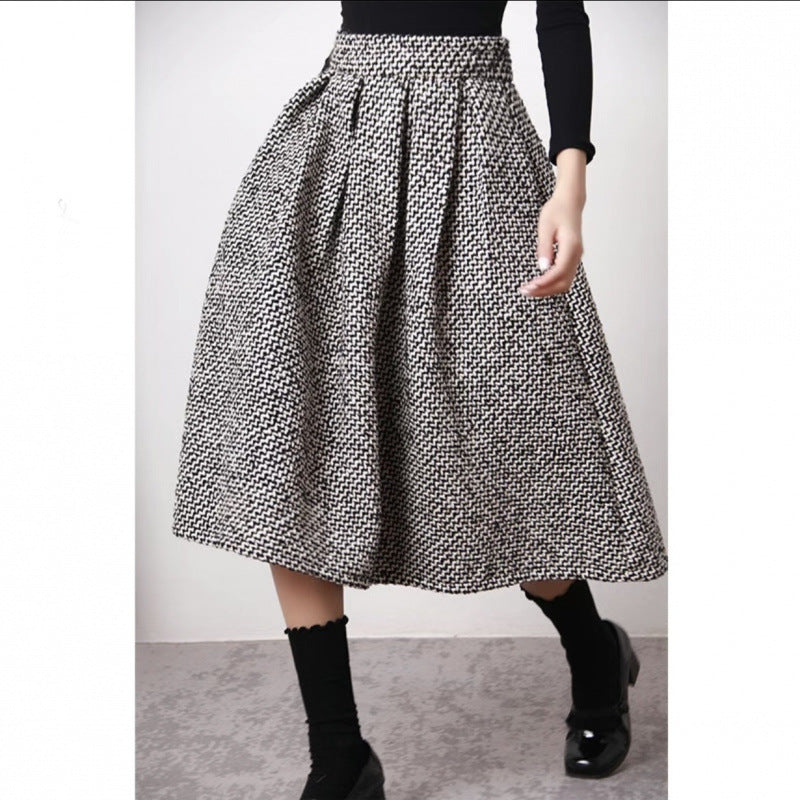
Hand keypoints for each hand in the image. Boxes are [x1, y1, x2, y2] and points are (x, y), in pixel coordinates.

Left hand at [519, 150, 586, 297]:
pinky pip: (564, 277)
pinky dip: (552, 284)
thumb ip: (544, 247)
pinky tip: (538, 284)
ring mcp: (576, 257)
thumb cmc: (556, 211)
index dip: (544, 283)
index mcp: (571, 247)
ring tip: (529, 289)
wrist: (569, 202)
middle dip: (544, 290)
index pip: (559, 272)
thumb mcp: (545, 227)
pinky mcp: (572, 258)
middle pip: (563, 283)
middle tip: (525, 291)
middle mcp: (577, 255)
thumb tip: (543, 268)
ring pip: (565, 283)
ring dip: (548, 289)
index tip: (529, 287)